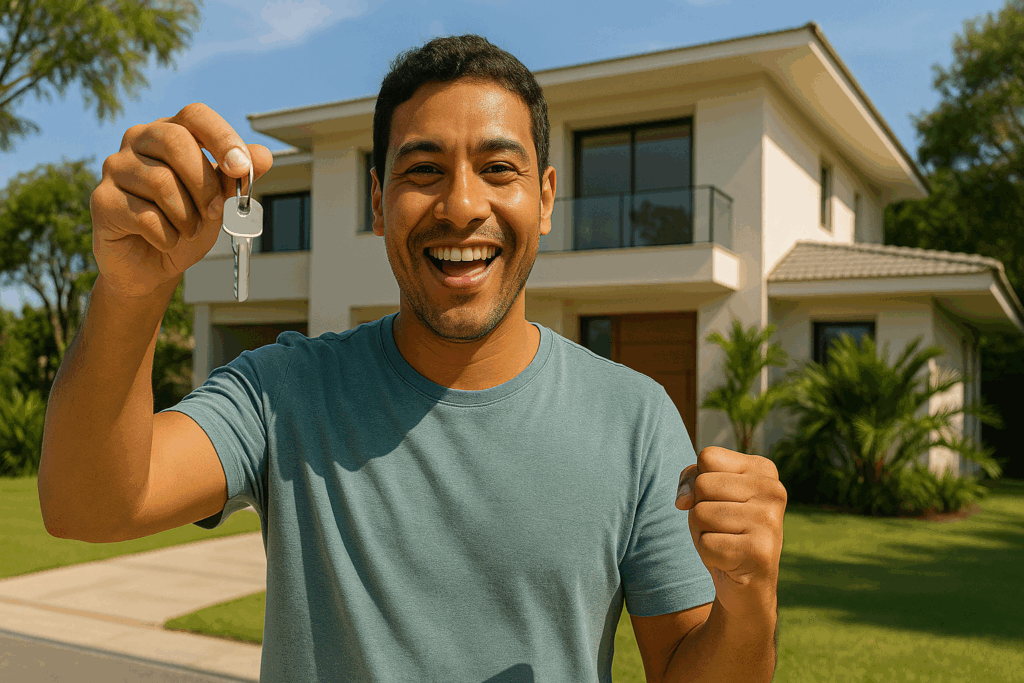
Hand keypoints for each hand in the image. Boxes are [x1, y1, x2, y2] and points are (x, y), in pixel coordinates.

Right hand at [90, 103, 273, 298]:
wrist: (153, 265)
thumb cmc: (186, 224)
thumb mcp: (220, 201)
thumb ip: (237, 178)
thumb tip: (263, 156)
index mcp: (170, 132)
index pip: (195, 115)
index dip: (222, 137)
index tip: (241, 167)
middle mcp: (138, 141)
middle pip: (176, 143)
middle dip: (205, 184)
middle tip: (217, 212)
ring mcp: (115, 167)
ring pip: (161, 182)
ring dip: (188, 216)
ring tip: (190, 231)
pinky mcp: (101, 199)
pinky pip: (144, 215)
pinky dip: (167, 235)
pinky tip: (167, 241)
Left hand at [675, 446, 786, 620]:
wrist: (746, 585)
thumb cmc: (724, 531)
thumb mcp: (705, 495)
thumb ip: (690, 479)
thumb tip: (683, 500)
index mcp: (764, 470)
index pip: (708, 457)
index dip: (698, 482)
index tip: (718, 501)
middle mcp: (774, 490)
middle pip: (702, 484)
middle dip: (700, 509)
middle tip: (722, 528)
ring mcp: (770, 521)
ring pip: (700, 513)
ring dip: (702, 533)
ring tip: (726, 542)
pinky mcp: (761, 552)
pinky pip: (707, 543)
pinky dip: (708, 555)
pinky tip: (729, 560)